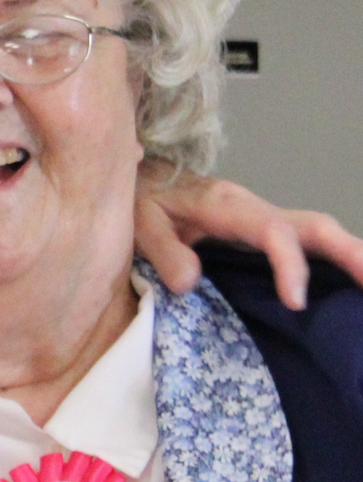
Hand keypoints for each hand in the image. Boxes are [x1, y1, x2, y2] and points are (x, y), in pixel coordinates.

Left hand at [134, 160, 362, 309]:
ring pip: (316, 233)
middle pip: (313, 225)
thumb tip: (190, 283)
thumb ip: (163, 249)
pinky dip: (330, 263)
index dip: (290, 263)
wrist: (140, 178)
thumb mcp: (140, 221)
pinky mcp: (260, 234)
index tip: (296, 303)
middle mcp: (252, 209)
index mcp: (225, 204)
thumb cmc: (142, 198)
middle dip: (348, 252)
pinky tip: (342, 290)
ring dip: (348, 256)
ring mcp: (261, 220)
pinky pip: (303, 244)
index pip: (271, 230)